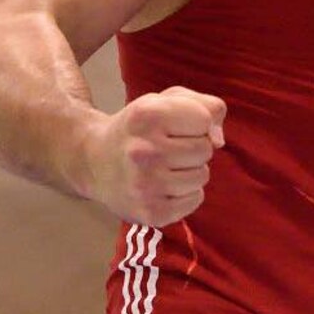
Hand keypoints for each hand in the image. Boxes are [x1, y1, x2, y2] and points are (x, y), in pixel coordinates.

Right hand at [82, 85, 225, 225]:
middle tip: (167, 148)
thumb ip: (206, 106)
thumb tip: (219, 140)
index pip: (204, 119)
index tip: (174, 126)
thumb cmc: (140, 127)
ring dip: (190, 170)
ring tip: (164, 166)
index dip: (196, 122)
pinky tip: (163, 185)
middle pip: (205, 149)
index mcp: (147, 115)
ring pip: (202, 175)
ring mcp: (145, 185)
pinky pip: (195, 200)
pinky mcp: (150, 212)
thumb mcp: (167, 100)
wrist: (94, 162)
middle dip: (193, 147)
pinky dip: (186, 193)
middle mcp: (143, 150)